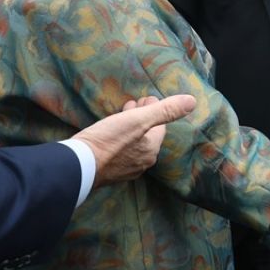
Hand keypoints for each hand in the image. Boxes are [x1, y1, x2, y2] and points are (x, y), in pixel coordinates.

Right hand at [72, 94, 196, 187]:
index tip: (146, 98)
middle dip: (143, 117)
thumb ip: (165, 111)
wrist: (78, 165)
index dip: (155, 110)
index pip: (159, 126)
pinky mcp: (107, 171)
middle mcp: (141, 163)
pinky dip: (119, 137)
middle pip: (146, 135)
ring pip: (133, 143)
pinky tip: (109, 130)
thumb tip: (192, 101)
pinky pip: (119, 150)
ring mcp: (123, 169)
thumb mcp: (138, 120)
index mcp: (151, 151)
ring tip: (123, 113)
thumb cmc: (108, 140)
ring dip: (130, 126)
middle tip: (135, 103)